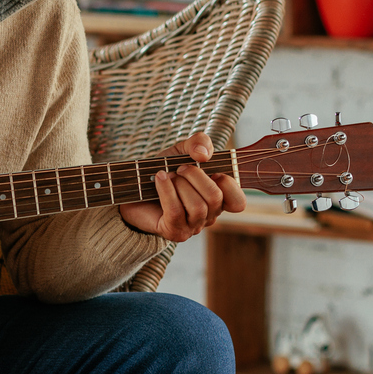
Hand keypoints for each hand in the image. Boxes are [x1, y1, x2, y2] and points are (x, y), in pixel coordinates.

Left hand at [118, 131, 245, 241]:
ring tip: (167, 176)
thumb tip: (204, 154)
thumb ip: (200, 142)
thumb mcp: (183, 149)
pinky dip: (167, 191)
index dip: (229, 183)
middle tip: (180, 168)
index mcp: (217, 198)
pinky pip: (176, 211)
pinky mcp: (174, 231)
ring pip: (198, 208)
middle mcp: (208, 216)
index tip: (212, 169)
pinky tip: (159, 179)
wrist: (134, 186)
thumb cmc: (164, 169)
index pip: (238, 202)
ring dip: (180, 185)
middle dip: (196, 176)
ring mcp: (192, 226)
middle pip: (215, 199)